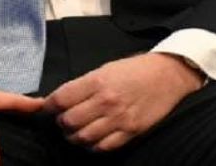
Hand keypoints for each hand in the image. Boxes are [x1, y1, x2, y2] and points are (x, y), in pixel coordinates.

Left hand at [44, 53, 203, 151]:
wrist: (168, 75)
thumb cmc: (135, 69)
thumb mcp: (106, 69)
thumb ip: (83, 85)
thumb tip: (60, 99)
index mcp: (97, 81)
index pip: (60, 99)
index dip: (48, 106)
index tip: (47, 108)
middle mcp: (106, 101)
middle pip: (68, 121)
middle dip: (61, 122)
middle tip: (64, 119)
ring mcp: (119, 118)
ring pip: (83, 137)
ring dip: (75, 136)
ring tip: (76, 130)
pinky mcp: (131, 131)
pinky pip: (103, 147)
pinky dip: (93, 145)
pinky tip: (93, 138)